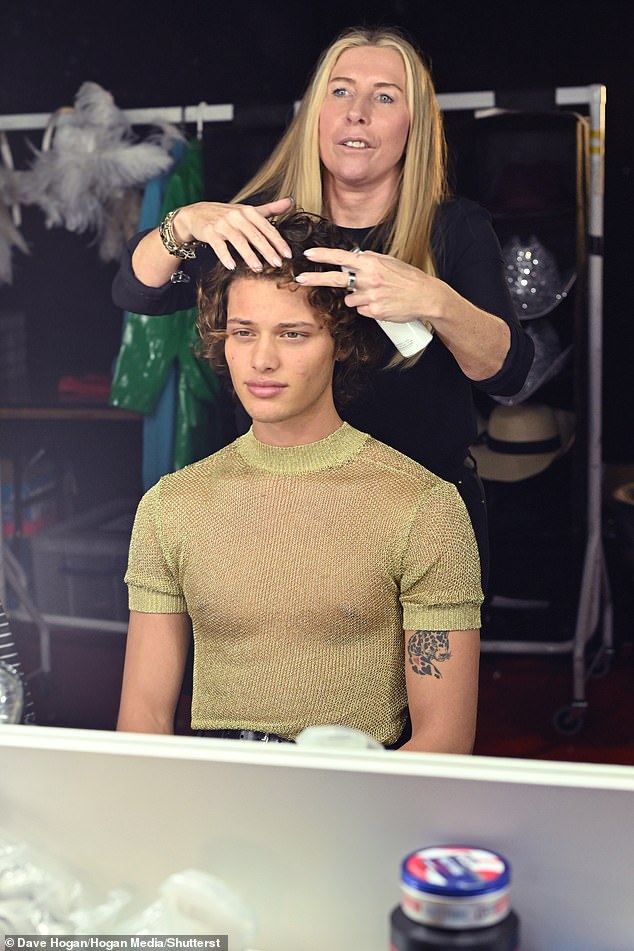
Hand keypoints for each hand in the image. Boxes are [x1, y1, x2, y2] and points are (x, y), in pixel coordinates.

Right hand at [172, 196, 293, 270]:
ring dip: (249, 256)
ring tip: (258, 268)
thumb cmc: (226, 215)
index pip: (267, 227)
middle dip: (267, 250)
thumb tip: (291, 201)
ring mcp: (222, 224)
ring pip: (239, 241)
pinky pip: (219, 246)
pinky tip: (232, 267)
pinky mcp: (209, 232)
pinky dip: (225, 256)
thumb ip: (270, 209)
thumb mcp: (248, 210)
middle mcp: (236, 216)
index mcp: (248, 211)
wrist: (196, 214)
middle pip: (255, 235)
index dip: (278, 241)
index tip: (288, 255)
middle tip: (278, 264)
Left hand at [297, 246, 440, 323]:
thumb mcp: (389, 262)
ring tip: (376, 295)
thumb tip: (353, 258)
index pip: (342, 257)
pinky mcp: (375, 311)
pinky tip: (381, 304)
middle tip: (299, 279)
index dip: (323, 256)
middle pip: (335, 279)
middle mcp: (369, 278)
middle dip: (315, 279)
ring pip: (349, 299)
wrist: (425, 296)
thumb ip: (369, 260)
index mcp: (371, 263)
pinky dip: (367, 308)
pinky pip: (361, 310)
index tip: (308, 255)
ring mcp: (371, 296)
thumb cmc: (407, 278)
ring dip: (356, 298)